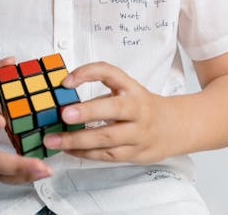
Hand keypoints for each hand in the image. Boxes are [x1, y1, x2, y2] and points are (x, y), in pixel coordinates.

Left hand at [42, 62, 168, 163]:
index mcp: (132, 89)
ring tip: (54, 140)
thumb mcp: (125, 88)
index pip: (110, 73)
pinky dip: (85, 153)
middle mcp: (137, 110)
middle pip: (113, 109)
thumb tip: (65, 90)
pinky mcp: (134, 153)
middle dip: (87, 112)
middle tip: (64, 115)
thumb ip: (100, 87)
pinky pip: (106, 155)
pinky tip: (68, 149)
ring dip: (77, 140)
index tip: (66, 82)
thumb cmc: (142, 105)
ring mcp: (137, 134)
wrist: (173, 127)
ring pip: (107, 138)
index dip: (87, 74)